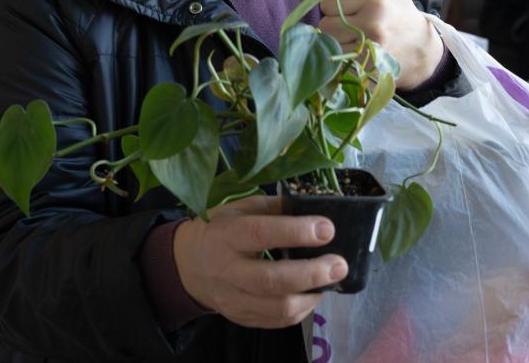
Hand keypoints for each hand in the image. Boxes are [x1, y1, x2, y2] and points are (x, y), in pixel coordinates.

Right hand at [173, 194, 347, 328]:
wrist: (189, 264)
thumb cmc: (223, 228)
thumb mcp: (243, 208)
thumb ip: (277, 208)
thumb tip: (317, 207)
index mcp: (226, 235)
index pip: (261, 234)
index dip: (296, 232)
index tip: (327, 229)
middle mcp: (227, 270)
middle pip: (271, 280)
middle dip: (312, 274)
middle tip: (339, 265)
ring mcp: (233, 299)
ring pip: (277, 308)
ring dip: (311, 295)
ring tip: (331, 280)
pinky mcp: (241, 318)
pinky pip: (276, 321)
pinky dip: (302, 309)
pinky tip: (313, 293)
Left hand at [318, 0, 443, 89]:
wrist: (420, 50)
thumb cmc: (400, 10)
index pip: (327, 0)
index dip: (336, 5)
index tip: (353, 8)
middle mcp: (372, 20)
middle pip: (325, 24)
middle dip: (336, 26)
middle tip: (356, 26)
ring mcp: (371, 47)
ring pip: (329, 44)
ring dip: (338, 44)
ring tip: (358, 42)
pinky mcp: (369, 69)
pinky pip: (336, 63)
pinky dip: (342, 62)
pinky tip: (358, 56)